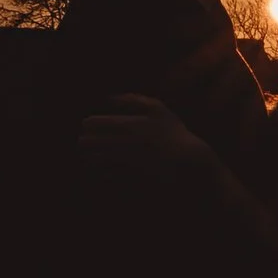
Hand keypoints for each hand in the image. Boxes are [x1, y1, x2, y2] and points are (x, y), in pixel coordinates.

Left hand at [78, 92, 216, 184]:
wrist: (192, 164)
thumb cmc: (174, 134)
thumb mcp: (159, 110)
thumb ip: (134, 99)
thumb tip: (110, 98)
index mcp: (131, 125)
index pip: (93, 123)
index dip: (88, 125)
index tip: (90, 127)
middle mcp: (127, 144)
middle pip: (88, 143)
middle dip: (85, 143)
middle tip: (86, 143)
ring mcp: (128, 163)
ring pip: (93, 161)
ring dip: (91, 158)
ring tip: (93, 157)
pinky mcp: (130, 180)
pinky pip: (106, 176)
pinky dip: (102, 172)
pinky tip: (106, 170)